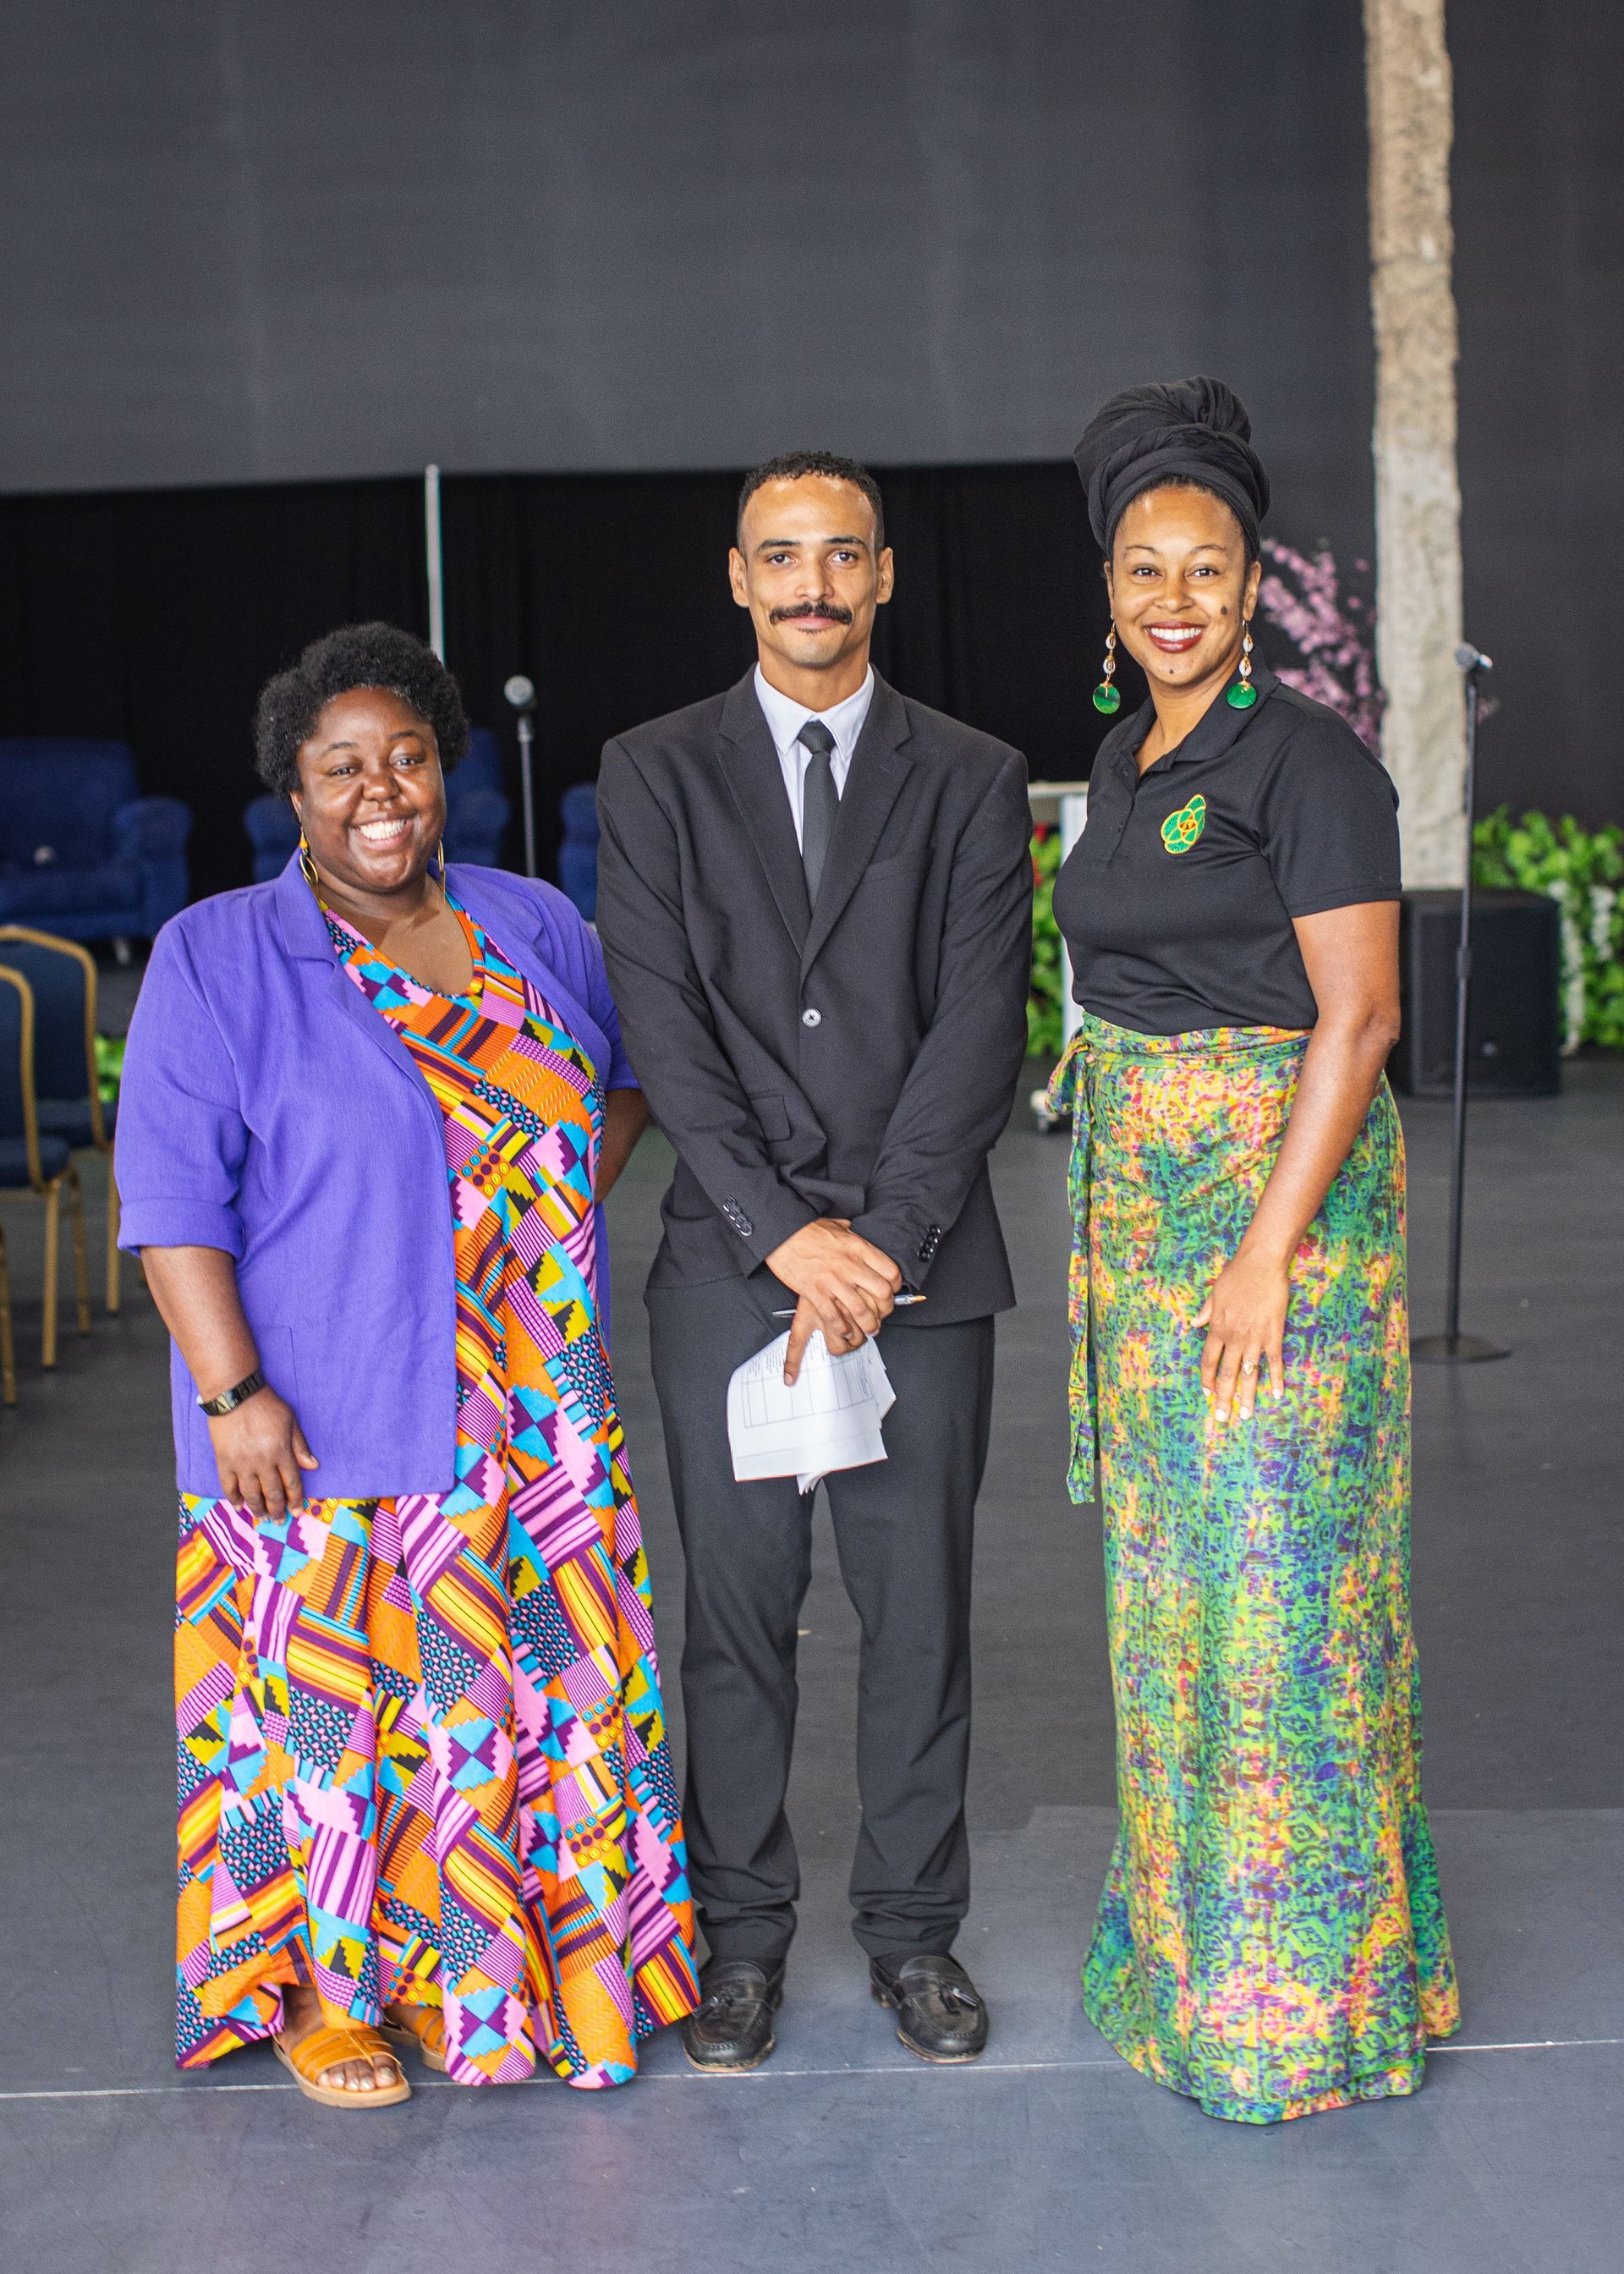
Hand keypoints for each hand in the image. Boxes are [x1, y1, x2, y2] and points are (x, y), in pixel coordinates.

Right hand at [207, 1388, 318, 1516]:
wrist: (235, 1395)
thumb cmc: (266, 1405)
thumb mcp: (290, 1421)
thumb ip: (300, 1446)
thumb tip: (313, 1466)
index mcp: (281, 1452)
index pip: (291, 1483)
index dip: (295, 1500)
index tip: (296, 1512)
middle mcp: (262, 1461)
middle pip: (272, 1493)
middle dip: (277, 1509)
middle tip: (278, 1520)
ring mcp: (241, 1463)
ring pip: (251, 1494)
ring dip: (257, 1508)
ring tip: (260, 1517)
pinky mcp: (223, 1461)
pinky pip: (228, 1486)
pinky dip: (233, 1498)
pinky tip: (239, 1506)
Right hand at [765, 1218, 902, 1384]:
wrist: (781, 1233)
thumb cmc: (807, 1229)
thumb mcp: (837, 1225)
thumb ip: (851, 1232)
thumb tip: (856, 1230)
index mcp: (859, 1248)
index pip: (890, 1272)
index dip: (895, 1286)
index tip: (891, 1292)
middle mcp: (849, 1265)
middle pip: (882, 1293)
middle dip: (886, 1309)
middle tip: (882, 1314)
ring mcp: (833, 1280)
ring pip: (861, 1310)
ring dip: (868, 1324)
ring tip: (868, 1329)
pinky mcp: (815, 1292)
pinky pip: (835, 1317)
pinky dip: (842, 1327)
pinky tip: (844, 1329)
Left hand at [1192, 1247, 1290, 1425]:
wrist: (1261, 1263)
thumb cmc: (1236, 1274)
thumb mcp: (1215, 1292)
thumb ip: (1206, 1312)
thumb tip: (1194, 1324)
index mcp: (1218, 1328)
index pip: (1209, 1361)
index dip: (1208, 1379)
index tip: (1208, 1395)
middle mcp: (1234, 1337)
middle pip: (1227, 1374)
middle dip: (1223, 1398)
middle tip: (1222, 1419)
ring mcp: (1255, 1338)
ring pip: (1249, 1373)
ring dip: (1247, 1396)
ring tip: (1244, 1416)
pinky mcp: (1274, 1334)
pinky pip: (1274, 1362)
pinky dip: (1276, 1379)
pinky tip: (1276, 1395)